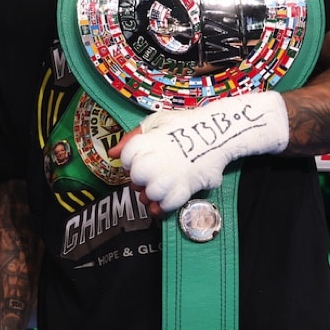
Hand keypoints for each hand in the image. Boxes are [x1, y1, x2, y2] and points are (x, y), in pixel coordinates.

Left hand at [111, 90, 288, 215]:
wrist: (218, 132)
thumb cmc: (185, 125)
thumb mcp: (156, 122)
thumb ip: (132, 139)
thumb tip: (111, 153)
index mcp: (148, 140)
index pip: (126, 159)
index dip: (130, 162)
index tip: (140, 160)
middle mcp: (157, 159)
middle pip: (136, 178)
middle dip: (139, 179)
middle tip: (151, 174)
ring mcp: (173, 174)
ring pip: (151, 194)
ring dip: (150, 194)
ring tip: (158, 186)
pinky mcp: (187, 186)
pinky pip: (168, 204)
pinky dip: (162, 206)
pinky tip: (162, 202)